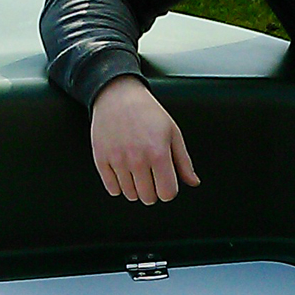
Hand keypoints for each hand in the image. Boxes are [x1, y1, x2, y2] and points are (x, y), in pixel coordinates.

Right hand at [89, 75, 199, 203]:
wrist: (117, 96)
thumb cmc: (147, 112)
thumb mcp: (172, 132)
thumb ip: (184, 161)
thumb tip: (193, 182)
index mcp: (158, 153)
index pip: (167, 193)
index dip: (168, 190)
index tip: (165, 182)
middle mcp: (137, 160)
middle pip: (148, 198)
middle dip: (153, 191)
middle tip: (151, 176)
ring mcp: (117, 161)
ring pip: (130, 195)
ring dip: (136, 188)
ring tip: (137, 171)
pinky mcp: (101, 160)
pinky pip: (112, 189)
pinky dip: (119, 186)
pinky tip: (123, 173)